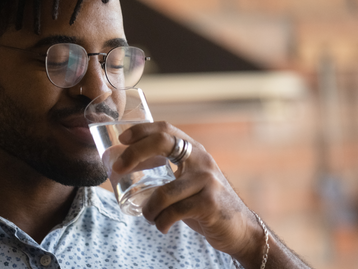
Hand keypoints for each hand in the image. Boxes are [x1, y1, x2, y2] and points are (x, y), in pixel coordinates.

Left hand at [112, 121, 263, 258]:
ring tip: (148, 216)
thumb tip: (127, 169)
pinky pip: (173, 212)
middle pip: (162, 143)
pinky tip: (162, 226)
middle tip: (117, 170)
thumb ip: (169, 170)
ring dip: (148, 209)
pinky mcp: (209, 203)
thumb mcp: (189, 179)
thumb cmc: (205, 203)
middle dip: (133, 155)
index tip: (121, 140)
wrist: (240, 228)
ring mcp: (207, 180)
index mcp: (193, 151)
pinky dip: (161, 222)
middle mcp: (201, 160)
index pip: (165, 129)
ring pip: (163, 192)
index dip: (141, 130)